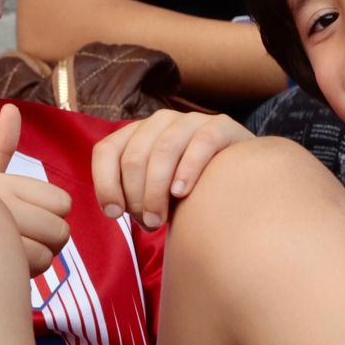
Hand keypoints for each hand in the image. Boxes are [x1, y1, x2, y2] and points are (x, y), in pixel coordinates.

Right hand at [0, 105, 72, 276]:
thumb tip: (12, 108)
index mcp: (1, 183)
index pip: (63, 203)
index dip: (48, 215)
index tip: (20, 218)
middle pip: (61, 230)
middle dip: (46, 242)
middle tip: (17, 242)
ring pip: (49, 254)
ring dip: (33, 262)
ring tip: (5, 255)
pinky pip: (35, 270)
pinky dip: (25, 275)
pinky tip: (2, 269)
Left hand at [90, 109, 249, 229]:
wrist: (239, 179)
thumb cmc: (188, 191)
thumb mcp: (154, 192)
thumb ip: (132, 195)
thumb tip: (113, 208)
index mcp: (136, 134)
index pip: (106, 151)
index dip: (105, 184)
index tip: (114, 214)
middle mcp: (159, 121)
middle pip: (134, 158)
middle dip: (136, 197)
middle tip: (149, 224)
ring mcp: (190, 121)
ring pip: (163, 151)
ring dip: (156, 191)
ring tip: (161, 220)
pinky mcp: (221, 126)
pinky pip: (201, 143)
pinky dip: (188, 170)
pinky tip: (183, 193)